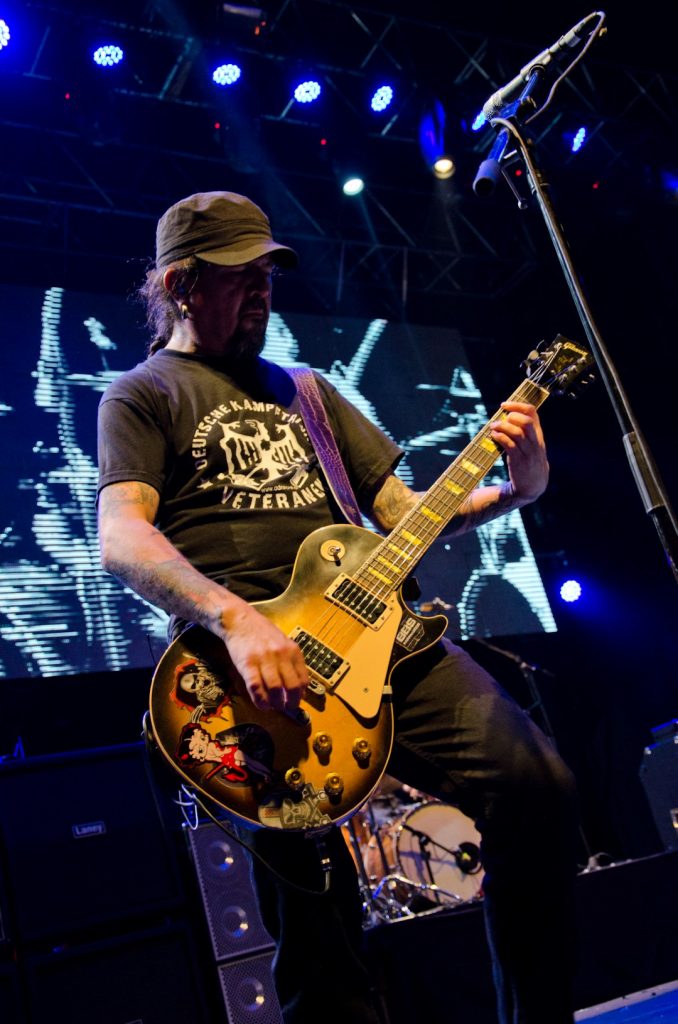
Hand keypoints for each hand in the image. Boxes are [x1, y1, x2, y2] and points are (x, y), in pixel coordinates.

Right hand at [218, 597, 308, 712]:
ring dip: (276, 703)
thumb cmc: (262, 633)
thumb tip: (298, 687)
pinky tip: (261, 704)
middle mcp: (281, 654)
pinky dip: (260, 700)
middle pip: (292, 687)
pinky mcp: (248, 664)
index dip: (300, 695)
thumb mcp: (283, 643)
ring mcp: (264, 659)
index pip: (303, 679)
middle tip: (286, 708)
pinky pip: (256, 687)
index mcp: (292, 650)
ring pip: (275, 689)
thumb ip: (290, 662)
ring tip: (273, 707)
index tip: (296, 701)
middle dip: (291, 703)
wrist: (240, 620)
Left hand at [490, 401, 548, 502]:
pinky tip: (494, 436)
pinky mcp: (519, 461)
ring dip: (503, 427)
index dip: (518, 405)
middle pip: (527, 421)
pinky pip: (510, 446)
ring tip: (493, 426)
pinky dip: (501, 438)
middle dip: (512, 415)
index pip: (533, 413)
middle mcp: (535, 441)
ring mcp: (528, 452)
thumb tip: (506, 417)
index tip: (504, 405)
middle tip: (501, 418)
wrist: (533, 485)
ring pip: (517, 433)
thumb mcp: (532, 445)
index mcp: (538, 434)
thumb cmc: (529, 462)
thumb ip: (524, 431)